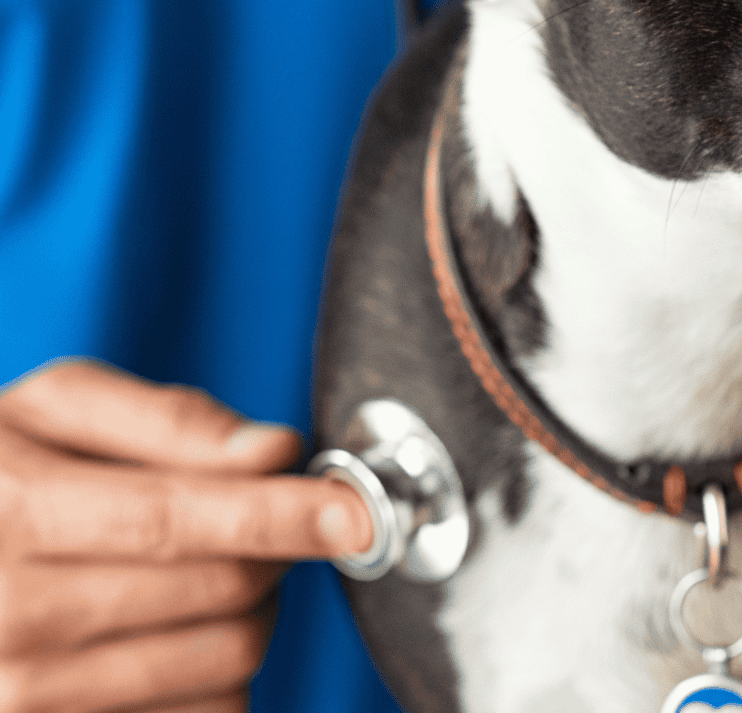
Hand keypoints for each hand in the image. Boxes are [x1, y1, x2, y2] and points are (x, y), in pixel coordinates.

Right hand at [0, 360, 372, 712]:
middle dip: (275, 548)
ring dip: (254, 611)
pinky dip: (222, 671)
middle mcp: (11, 620)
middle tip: (263, 519)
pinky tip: (184, 629)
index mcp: (15, 514)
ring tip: (213, 570)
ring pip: (222, 664)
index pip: (178, 521)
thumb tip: (274, 451)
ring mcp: (22, 700)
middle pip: (217, 592)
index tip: (356, 512)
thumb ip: (167, 421)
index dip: (281, 515)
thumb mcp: (54, 407)